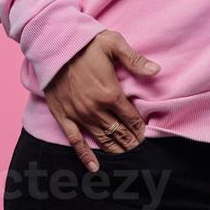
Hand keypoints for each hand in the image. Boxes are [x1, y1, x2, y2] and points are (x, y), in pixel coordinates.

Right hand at [43, 29, 160, 172]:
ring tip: (125, 155)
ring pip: (101, 138)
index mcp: (110, 93)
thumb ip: (135, 60)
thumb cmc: (85, 42)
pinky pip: (75, 141)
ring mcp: (78, 114)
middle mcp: (95, 108)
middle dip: (130, 140)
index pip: (131, 117)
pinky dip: (85, 155)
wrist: (53, 43)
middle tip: (138, 147)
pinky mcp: (63, 116)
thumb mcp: (114, 44)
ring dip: (115, 148)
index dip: (140, 127)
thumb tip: (157, 71)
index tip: (145, 133)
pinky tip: (94, 167)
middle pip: (118, 131)